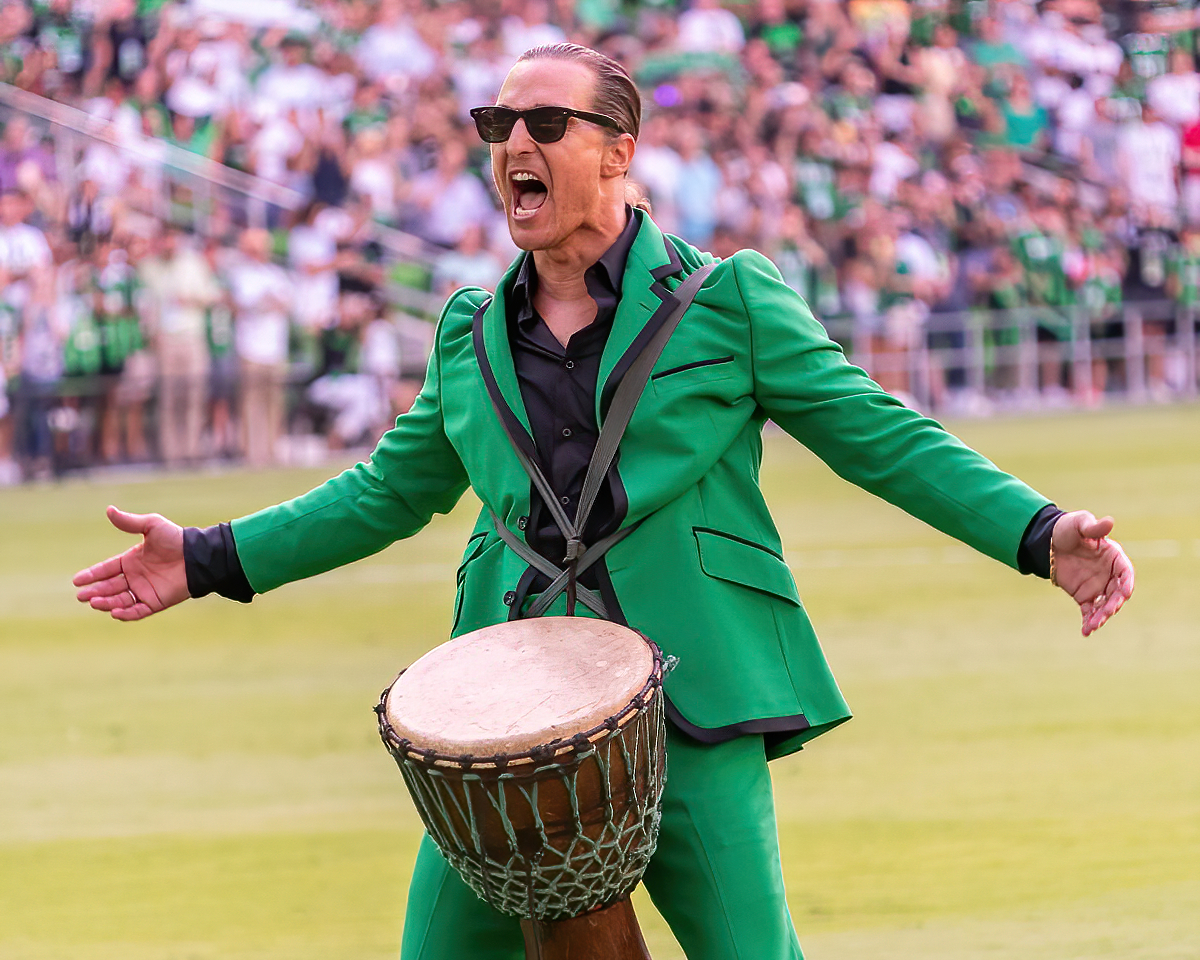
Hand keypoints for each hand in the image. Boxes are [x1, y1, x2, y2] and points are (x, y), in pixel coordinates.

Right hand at [73, 506, 189, 620]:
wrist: (197, 556)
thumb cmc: (176, 539)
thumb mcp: (152, 526)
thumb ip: (130, 522)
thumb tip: (109, 510)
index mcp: (131, 560)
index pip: (106, 569)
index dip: (92, 575)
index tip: (76, 580)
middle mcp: (136, 577)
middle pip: (109, 587)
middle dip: (95, 591)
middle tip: (81, 596)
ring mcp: (145, 590)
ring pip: (120, 600)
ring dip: (106, 602)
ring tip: (93, 602)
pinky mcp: (156, 602)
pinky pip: (138, 611)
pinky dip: (126, 613)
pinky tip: (114, 612)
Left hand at [1051, 511, 1134, 636]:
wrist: (1048, 542)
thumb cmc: (1068, 529)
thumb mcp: (1079, 523)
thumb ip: (1093, 527)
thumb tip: (1108, 522)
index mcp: (1114, 557)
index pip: (1126, 572)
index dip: (1127, 583)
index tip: (1125, 593)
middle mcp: (1109, 575)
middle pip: (1117, 593)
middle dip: (1114, 603)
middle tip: (1108, 612)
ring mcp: (1098, 587)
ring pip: (1104, 605)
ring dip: (1102, 616)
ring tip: (1094, 626)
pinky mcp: (1085, 596)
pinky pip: (1090, 611)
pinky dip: (1089, 621)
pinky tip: (1086, 631)